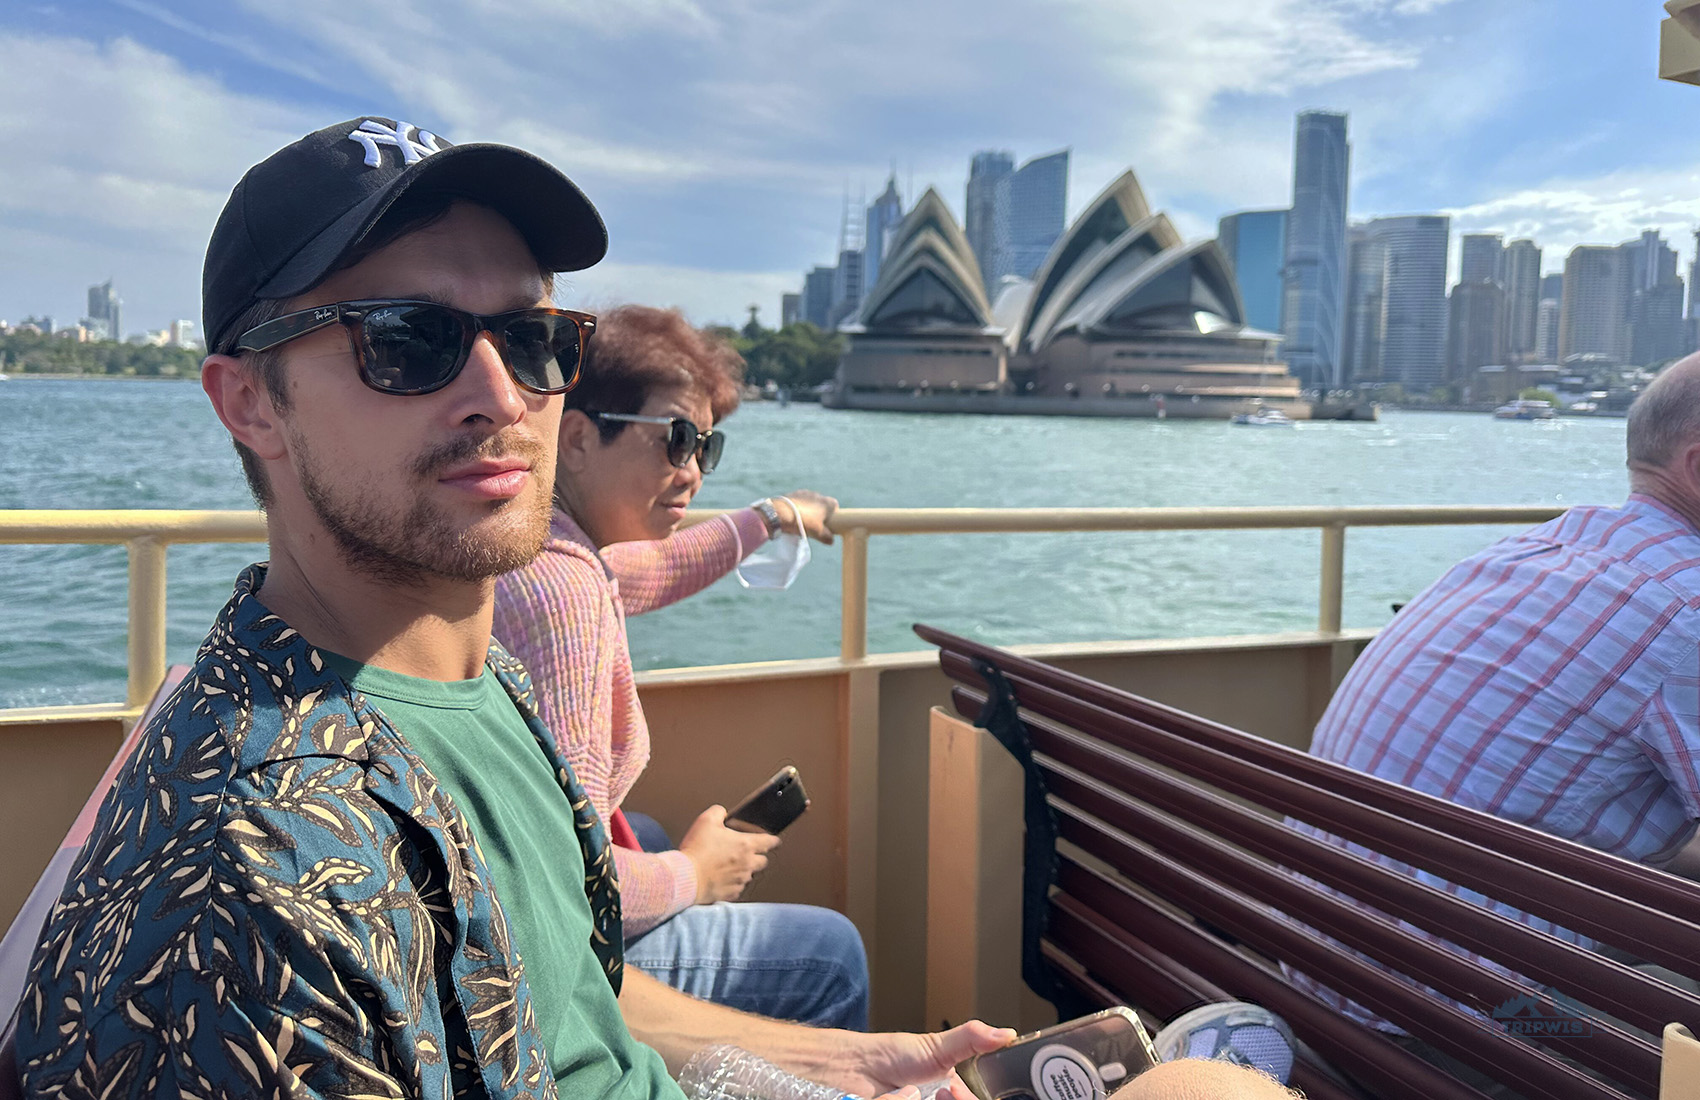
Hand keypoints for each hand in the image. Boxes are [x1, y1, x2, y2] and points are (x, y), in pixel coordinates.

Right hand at [678, 805, 781, 903]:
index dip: (772, 840)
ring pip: (750, 875)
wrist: (686, 877)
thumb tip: (722, 812)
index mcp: (745, 845)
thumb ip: (718, 812)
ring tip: (728, 866)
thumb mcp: (706, 820)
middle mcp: (747, 864)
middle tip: (746, 853)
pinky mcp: (731, 894)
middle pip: (763, 861)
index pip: (769, 841)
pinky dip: (732, 883)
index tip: (774, 841)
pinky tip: (721, 878)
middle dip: (757, 856)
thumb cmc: (696, 851)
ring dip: (743, 870)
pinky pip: (737, 888)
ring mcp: (740, 880)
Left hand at [770, 490, 837, 544]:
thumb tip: (831, 540)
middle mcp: (817, 495)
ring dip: (809, 508)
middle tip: (814, 523)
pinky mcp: (793, 493)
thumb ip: (827, 537)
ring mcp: (805, 492)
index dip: (833, 514)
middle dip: (820, 512)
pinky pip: (799, 500)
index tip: (828, 522)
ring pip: (810, 501)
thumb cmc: (803, 522)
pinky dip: (799, 506)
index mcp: (826, 503)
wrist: (781, 513)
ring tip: (802, 519)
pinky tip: (793, 514)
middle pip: (822, 503)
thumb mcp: (817, 533)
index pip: (835, 505)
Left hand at [823, 1021, 1017, 1099]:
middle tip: (944, 1092)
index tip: (960, 1092)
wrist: (858, 1070)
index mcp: (959, 1087)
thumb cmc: (894, 1055)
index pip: (981, 1098)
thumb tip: (1005, 1033)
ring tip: (919, 1093)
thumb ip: (972, 1039)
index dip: (974, 1097)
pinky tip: (908, 1097)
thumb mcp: (938, 1046)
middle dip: (957, 1098)